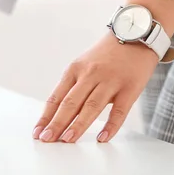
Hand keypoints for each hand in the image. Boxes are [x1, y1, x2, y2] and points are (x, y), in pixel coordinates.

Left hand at [32, 33, 158, 143]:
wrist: (136, 34)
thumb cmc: (107, 54)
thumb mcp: (84, 64)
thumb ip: (73, 87)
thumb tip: (58, 115)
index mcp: (75, 70)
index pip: (56, 97)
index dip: (46, 116)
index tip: (37, 132)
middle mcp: (90, 75)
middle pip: (70, 102)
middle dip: (56, 122)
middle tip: (46, 139)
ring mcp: (110, 81)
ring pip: (91, 106)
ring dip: (78, 125)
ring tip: (67, 140)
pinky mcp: (130, 88)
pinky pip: (119, 110)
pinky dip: (110, 126)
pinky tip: (102, 137)